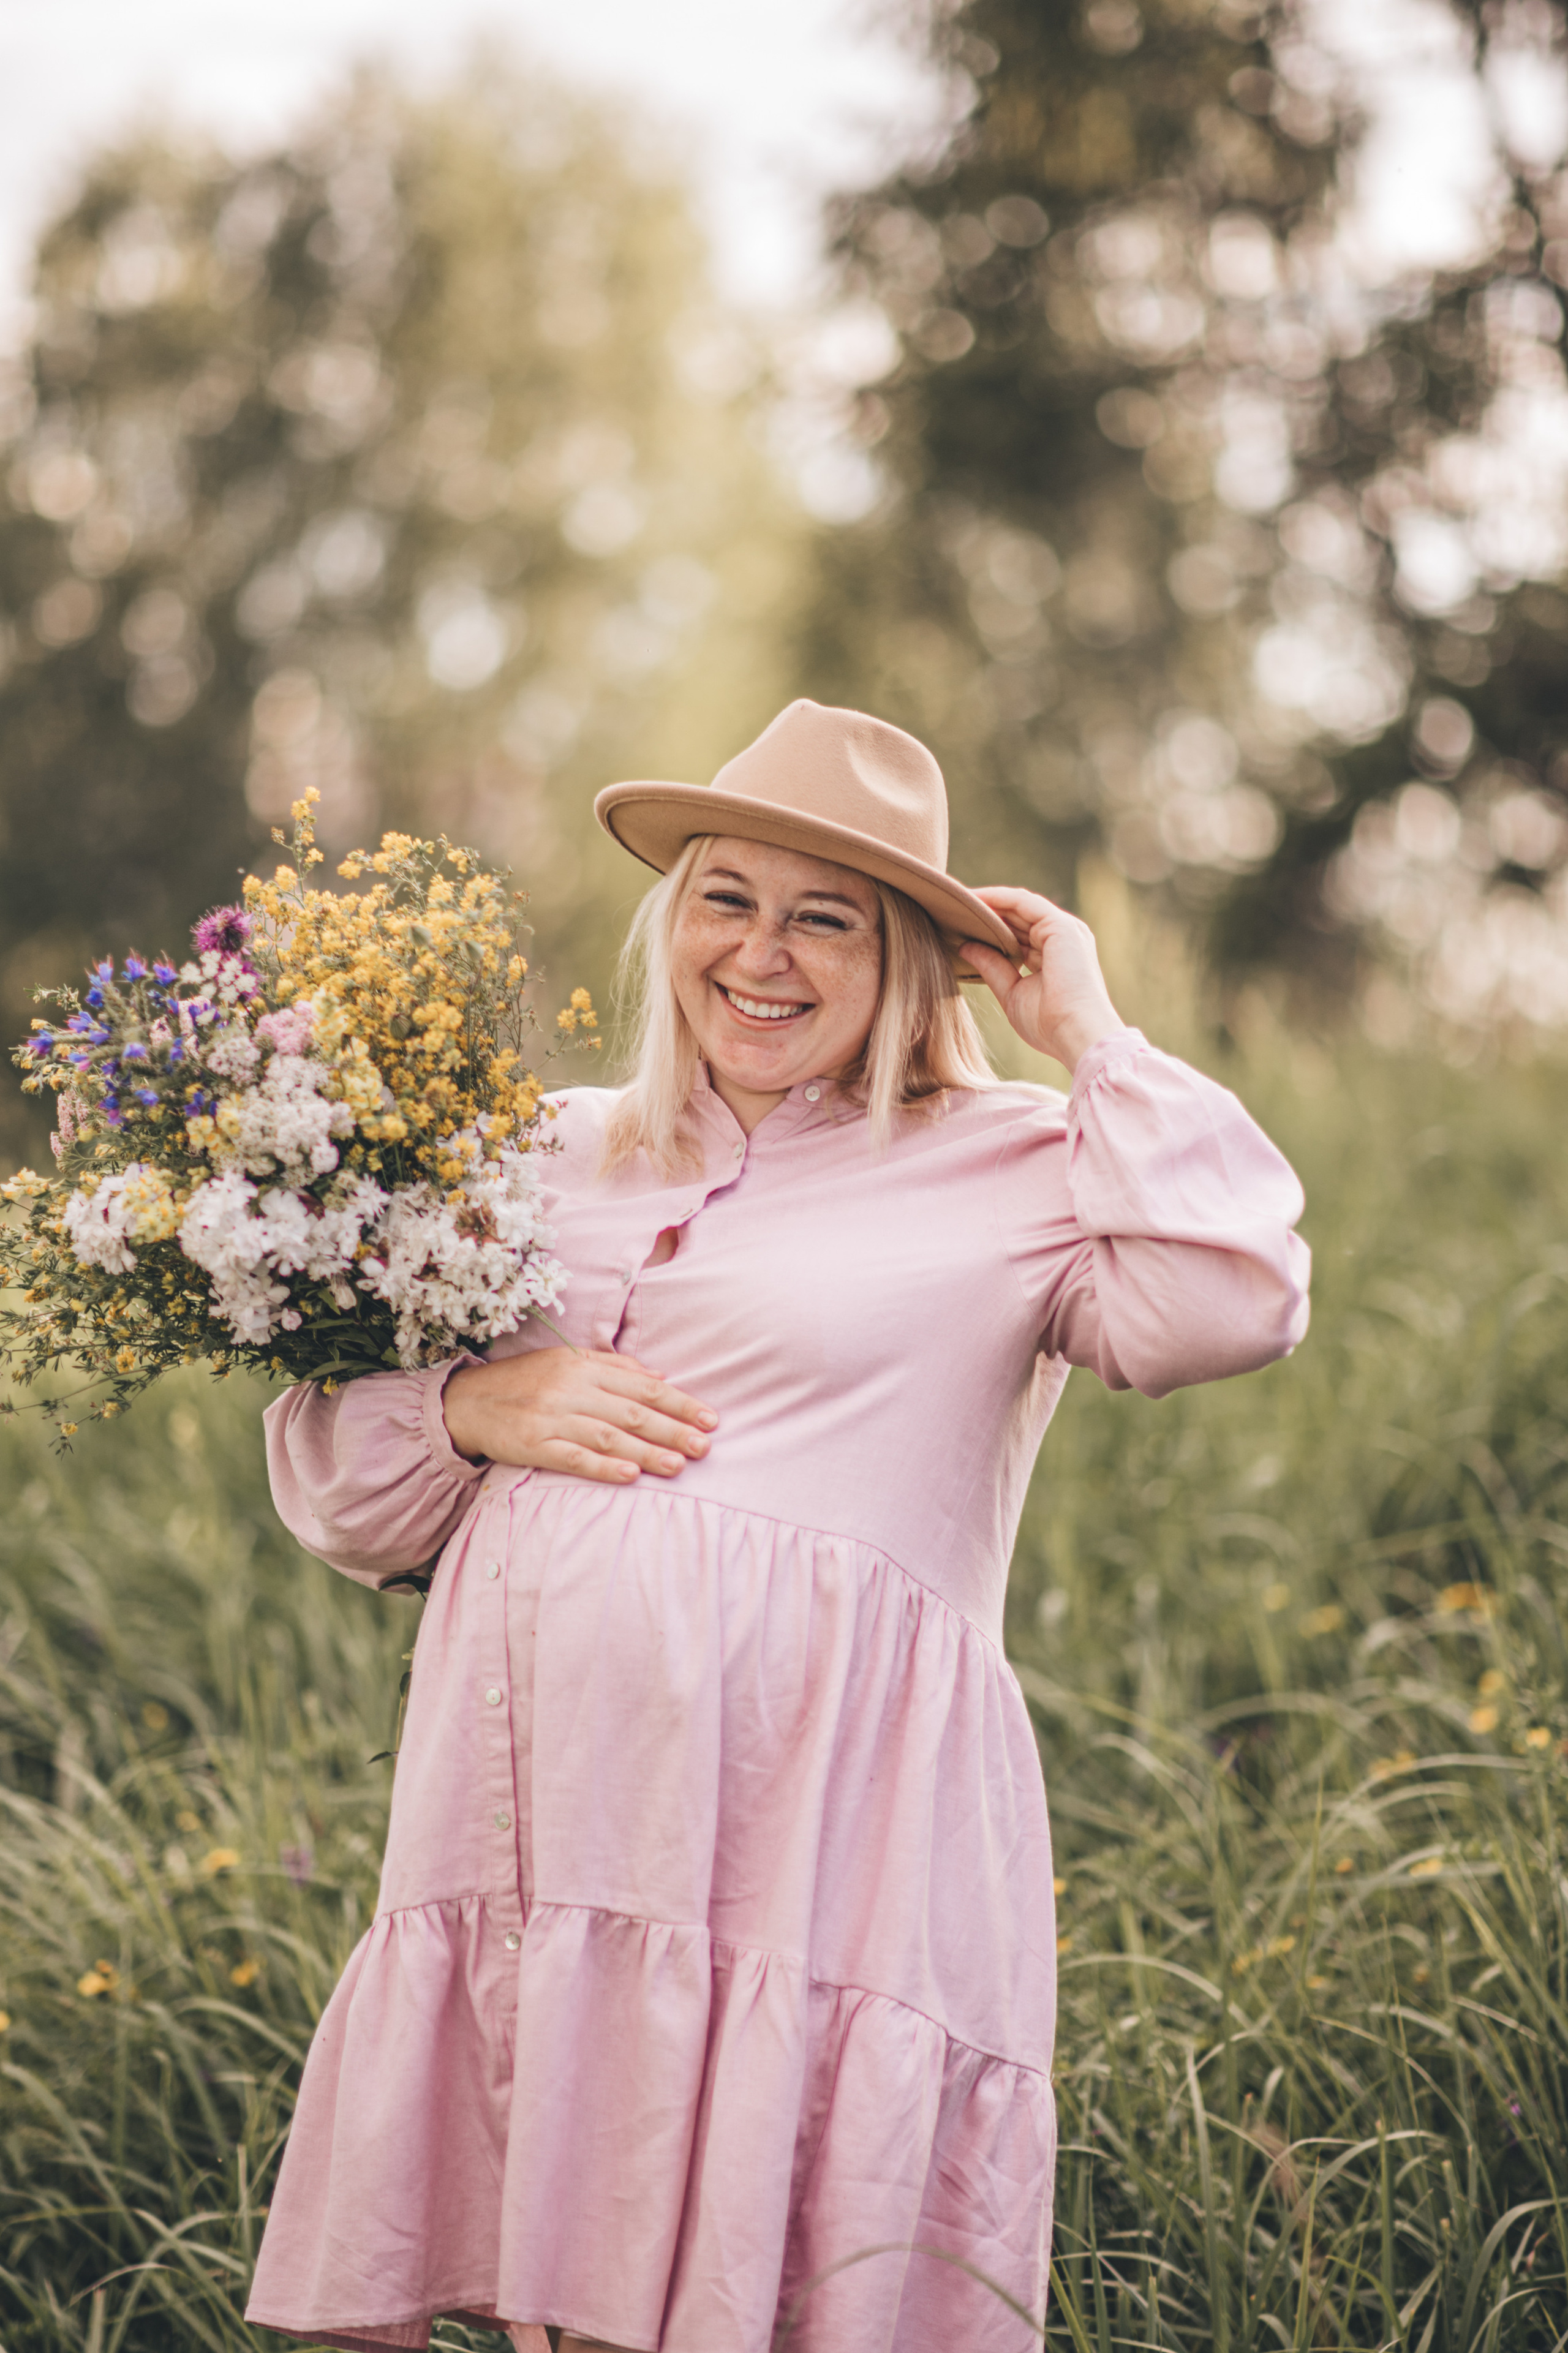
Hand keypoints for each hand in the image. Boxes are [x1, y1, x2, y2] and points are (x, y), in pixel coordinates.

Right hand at [442, 1348, 717, 1484]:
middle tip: (705, 1446)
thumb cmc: (525, 1381)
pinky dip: (604, 1467)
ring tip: (679, 1465)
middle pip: (631, 1410)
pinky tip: (630, 1476)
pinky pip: (573, 1458)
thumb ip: (615, 1367)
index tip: (710, 1418)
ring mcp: (551, 1417)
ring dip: (646, 1451)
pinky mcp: (533, 1445)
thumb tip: (661, 1373)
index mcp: (583, 1366)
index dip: (679, 1402)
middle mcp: (570, 1389)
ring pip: (608, 1435)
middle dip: (672, 1429)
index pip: (642, 1385)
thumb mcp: (567, 1361)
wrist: (467, 1402)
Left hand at [963, 887, 1127, 1072]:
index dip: (990, 927)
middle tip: (951, 907)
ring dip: (988, 901)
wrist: (1075, 1033)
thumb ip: (992, 967)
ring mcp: (1064, 930)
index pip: (1019, 933)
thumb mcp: (1012, 992)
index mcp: (1055, 956)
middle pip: (1018, 917)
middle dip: (987, 911)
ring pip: (1020, 906)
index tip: (959, 925)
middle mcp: (1062, 939)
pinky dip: (997, 898)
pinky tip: (972, 899)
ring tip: (957, 899)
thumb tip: (964, 946)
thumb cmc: (1048, 1024)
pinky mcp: (1060, 926)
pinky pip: (1023, 903)